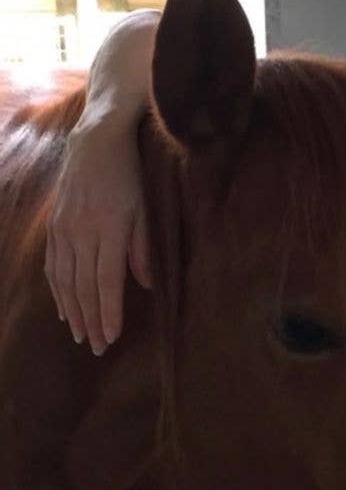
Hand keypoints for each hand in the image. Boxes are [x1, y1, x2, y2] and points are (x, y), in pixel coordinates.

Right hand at [46, 117, 150, 354]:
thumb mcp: (144, 210)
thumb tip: (147, 286)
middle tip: (97, 349)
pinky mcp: (55, 226)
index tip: (111, 338)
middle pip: (85, 288)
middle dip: (91, 321)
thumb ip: (143, 249)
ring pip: (66, 281)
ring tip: (81, 336)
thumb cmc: (129, 176)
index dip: (109, 312)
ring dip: (73, 312)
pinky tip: (63, 309)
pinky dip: (57, 291)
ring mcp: (64, 231)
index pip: (107, 282)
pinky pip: (53, 266)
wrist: (96, 141)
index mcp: (109, 231)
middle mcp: (82, 234)